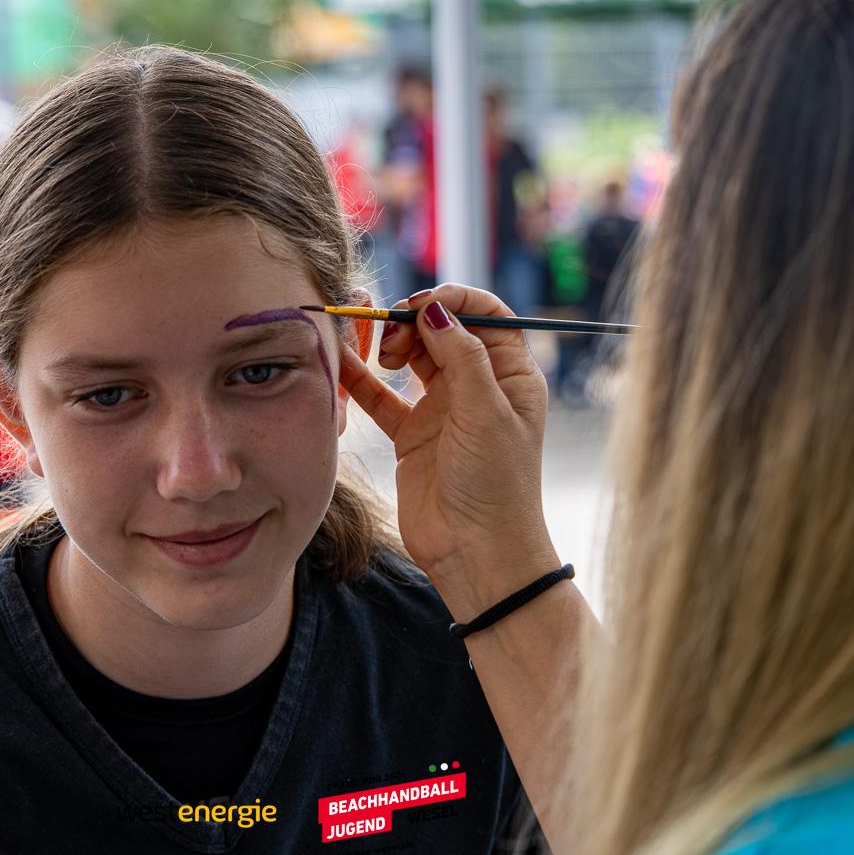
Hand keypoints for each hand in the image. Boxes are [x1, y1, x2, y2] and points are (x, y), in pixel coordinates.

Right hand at [338, 284, 559, 619]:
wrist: (476, 554)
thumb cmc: (496, 487)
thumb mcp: (484, 413)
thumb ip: (462, 356)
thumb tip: (435, 308)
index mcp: (511, 374)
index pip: (485, 314)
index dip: (453, 300)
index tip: (421, 305)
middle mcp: (478, 386)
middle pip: (443, 329)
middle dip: (414, 320)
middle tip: (393, 337)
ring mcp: (443, 409)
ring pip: (411, 357)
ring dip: (390, 345)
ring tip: (380, 355)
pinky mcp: (411, 434)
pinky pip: (382, 396)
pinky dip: (362, 379)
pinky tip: (343, 363)